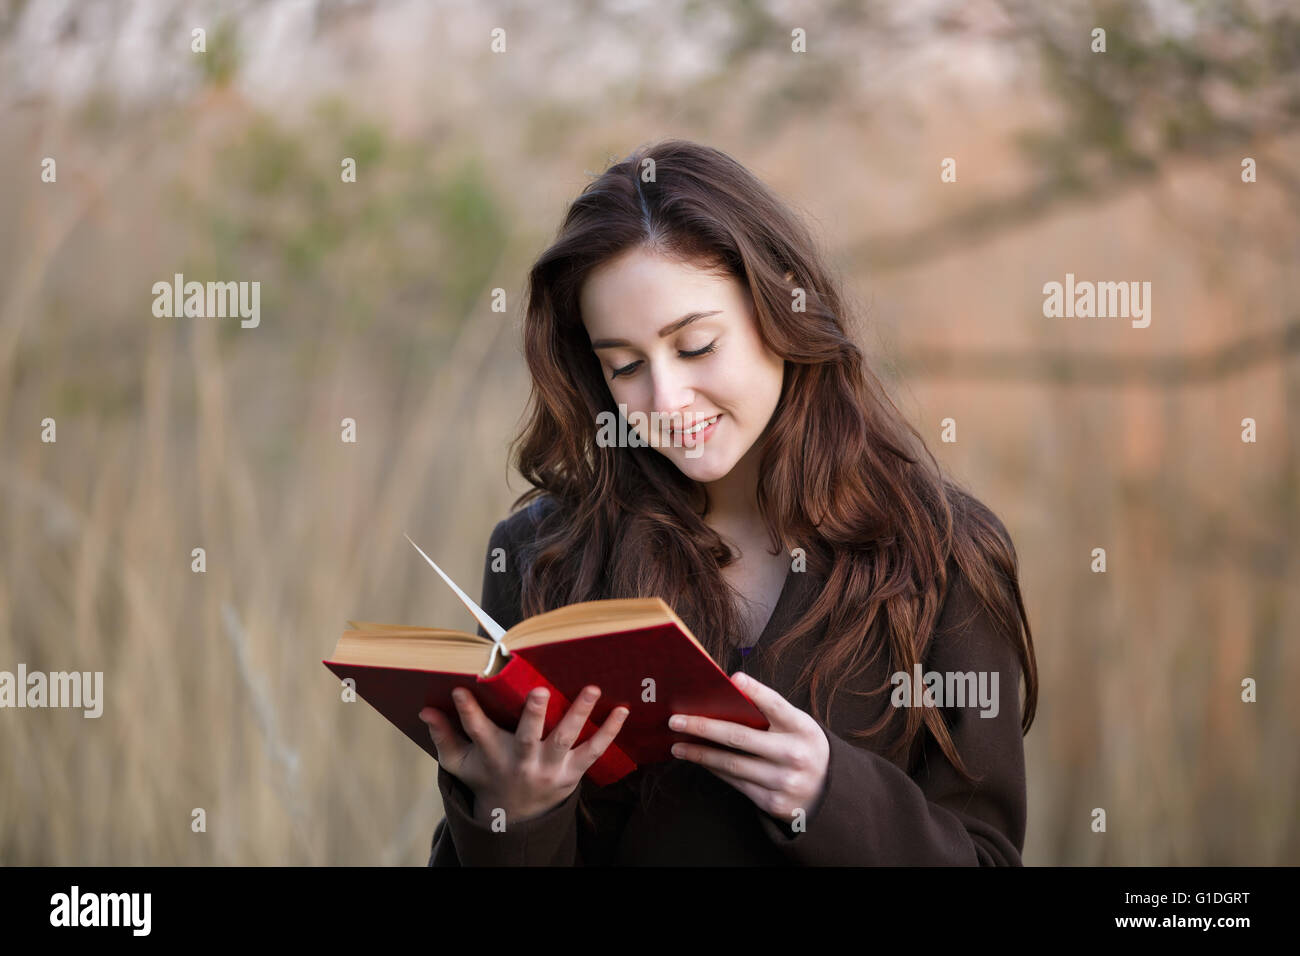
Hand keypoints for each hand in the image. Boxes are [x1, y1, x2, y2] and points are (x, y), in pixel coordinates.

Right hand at [419, 685, 628, 823]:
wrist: (516, 818)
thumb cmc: (487, 778)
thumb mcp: (461, 764)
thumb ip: (444, 736)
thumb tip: (424, 710)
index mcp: (493, 755)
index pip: (477, 730)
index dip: (467, 711)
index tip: (461, 689)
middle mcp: (523, 761)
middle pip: (528, 738)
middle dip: (533, 715)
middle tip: (538, 691)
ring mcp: (550, 767)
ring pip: (566, 740)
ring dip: (579, 714)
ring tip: (592, 688)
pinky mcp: (573, 772)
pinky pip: (594, 751)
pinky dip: (609, 732)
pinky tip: (621, 710)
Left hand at [668, 672, 828, 827]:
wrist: (828, 794)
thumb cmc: (802, 748)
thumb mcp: (797, 726)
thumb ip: (770, 712)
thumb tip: (729, 692)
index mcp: (803, 729)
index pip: (776, 705)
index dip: (756, 691)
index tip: (732, 678)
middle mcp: (795, 755)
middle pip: (740, 737)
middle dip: (703, 727)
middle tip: (676, 721)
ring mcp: (784, 781)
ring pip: (731, 764)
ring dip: (699, 754)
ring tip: (678, 746)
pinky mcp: (773, 802)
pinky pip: (735, 782)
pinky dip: (714, 769)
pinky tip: (699, 761)